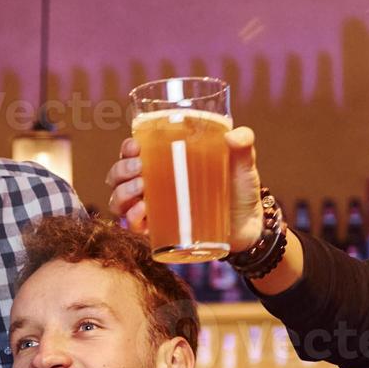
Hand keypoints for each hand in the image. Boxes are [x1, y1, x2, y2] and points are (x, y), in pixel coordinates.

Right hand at [104, 128, 265, 252]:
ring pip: (119, 200)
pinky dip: (132, 219)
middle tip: (140, 168)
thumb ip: (243, 147)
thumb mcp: (242, 165)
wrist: (249, 226)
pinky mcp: (159, 231)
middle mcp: (152, 185)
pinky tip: (141, 212)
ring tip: (140, 189)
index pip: (134, 152)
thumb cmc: (239, 190)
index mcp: (164, 163)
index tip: (135, 146)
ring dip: (122, 193)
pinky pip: (133, 227)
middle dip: (122, 170)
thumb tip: (235, 136)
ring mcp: (154, 210)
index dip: (127, 149)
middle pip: (119, 175)